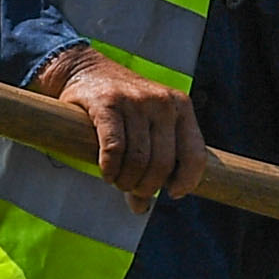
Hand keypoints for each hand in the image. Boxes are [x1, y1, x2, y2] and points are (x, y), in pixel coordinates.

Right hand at [37, 46, 199, 205]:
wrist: (82, 70)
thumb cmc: (119, 110)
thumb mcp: (144, 131)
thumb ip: (149, 166)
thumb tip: (140, 208)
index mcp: (181, 107)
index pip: (196, 155)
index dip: (186, 182)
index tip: (171, 193)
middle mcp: (162, 102)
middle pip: (162, 164)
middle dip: (146, 186)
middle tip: (131, 188)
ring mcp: (135, 100)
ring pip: (138, 160)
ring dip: (125, 180)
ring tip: (116, 180)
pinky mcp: (107, 102)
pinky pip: (114, 148)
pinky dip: (110, 168)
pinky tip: (106, 172)